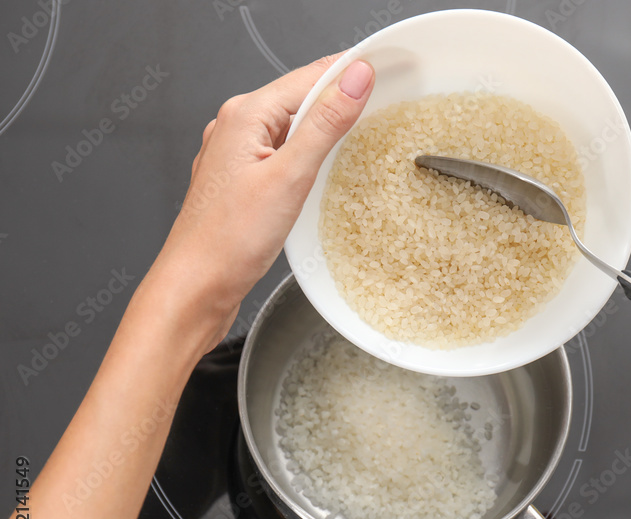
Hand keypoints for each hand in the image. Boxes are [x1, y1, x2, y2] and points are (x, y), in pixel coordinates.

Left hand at [143, 54, 374, 351]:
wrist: (197, 286)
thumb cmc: (228, 239)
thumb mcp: (290, 176)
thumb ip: (325, 123)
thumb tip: (355, 78)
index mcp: (245, 115)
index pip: (310, 74)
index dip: (350, 71)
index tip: (385, 71)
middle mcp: (235, 127)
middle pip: (300, 96)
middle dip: (340, 96)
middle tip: (383, 101)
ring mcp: (236, 153)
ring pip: (291, 125)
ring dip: (324, 126)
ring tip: (360, 131)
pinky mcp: (241, 178)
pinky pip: (281, 151)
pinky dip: (307, 152)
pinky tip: (322, 168)